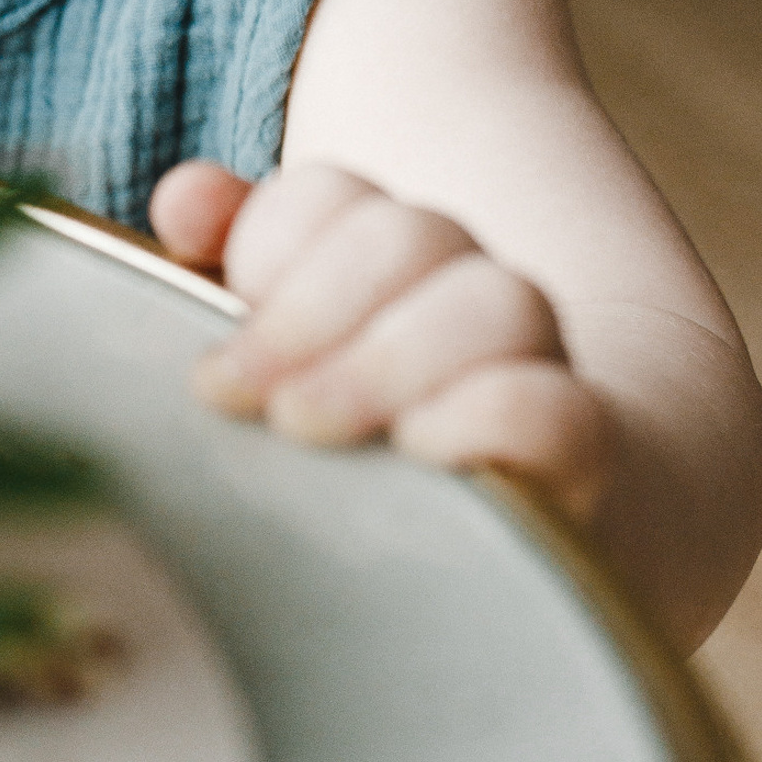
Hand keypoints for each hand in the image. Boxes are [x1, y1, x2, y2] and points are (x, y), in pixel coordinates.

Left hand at [151, 162, 615, 521]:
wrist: (471, 564)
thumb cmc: (338, 449)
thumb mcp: (266, 358)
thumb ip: (223, 269)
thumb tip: (185, 197)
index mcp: (386, 262)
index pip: (333, 198)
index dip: (269, 243)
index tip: (218, 326)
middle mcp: (468, 295)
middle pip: (412, 236)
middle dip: (306, 311)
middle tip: (231, 392)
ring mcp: (535, 368)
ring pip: (499, 301)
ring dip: (383, 359)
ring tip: (302, 423)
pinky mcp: (576, 459)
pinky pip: (555, 411)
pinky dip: (483, 416)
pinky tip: (415, 449)